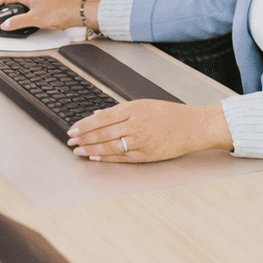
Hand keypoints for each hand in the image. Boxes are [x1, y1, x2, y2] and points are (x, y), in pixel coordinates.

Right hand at [0, 0, 88, 31]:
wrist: (76, 14)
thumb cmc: (60, 12)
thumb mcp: (36, 18)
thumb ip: (19, 22)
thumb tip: (5, 25)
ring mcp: (35, 3)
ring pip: (14, 5)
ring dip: (4, 11)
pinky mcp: (39, 10)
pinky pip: (21, 11)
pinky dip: (14, 16)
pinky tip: (14, 22)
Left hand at [67, 100, 231, 162]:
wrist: (192, 127)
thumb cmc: (169, 114)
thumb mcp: (144, 104)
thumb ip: (120, 110)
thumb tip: (98, 115)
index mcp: (134, 109)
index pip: (103, 118)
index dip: (85, 125)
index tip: (73, 128)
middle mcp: (136, 125)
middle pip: (103, 133)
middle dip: (84, 137)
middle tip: (70, 140)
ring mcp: (141, 142)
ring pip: (110, 146)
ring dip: (91, 149)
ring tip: (78, 150)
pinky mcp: (146, 155)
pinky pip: (122, 158)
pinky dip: (106, 158)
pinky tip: (95, 157)